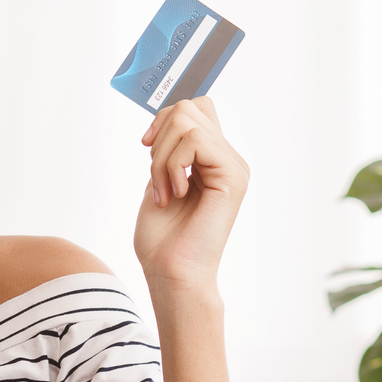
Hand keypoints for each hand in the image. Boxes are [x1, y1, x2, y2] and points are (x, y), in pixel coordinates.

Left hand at [132, 98, 250, 292]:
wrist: (172, 273)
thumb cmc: (163, 239)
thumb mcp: (158, 181)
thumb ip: (168, 151)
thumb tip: (165, 120)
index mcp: (213, 160)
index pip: (197, 108)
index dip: (165, 117)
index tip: (147, 146)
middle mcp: (228, 159)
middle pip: (191, 107)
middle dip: (160, 138)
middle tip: (156, 178)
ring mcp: (234, 167)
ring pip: (187, 122)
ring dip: (162, 158)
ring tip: (164, 192)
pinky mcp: (234, 176)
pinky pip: (195, 141)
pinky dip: (172, 166)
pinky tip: (175, 194)